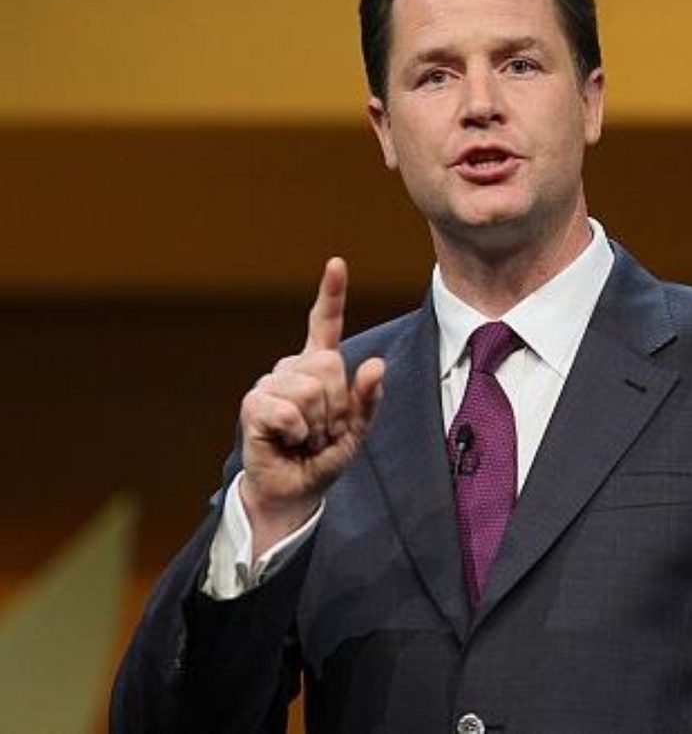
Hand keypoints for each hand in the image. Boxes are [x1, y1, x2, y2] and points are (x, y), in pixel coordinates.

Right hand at [238, 258, 384, 555]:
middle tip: (324, 431)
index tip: (336, 263)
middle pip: (329, 365)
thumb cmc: (323, 457)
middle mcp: (291, 368)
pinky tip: (288, 441)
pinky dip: (297, 432)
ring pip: (311, 389)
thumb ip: (368, 398)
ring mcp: (269, 384)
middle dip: (338, 406)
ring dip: (317, 424)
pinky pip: (288, 410)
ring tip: (306, 438)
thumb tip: (375, 364)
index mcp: (317, 367)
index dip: (330, 294)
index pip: (324, 324)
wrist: (294, 492)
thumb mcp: (357, 429)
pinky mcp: (252, 405)